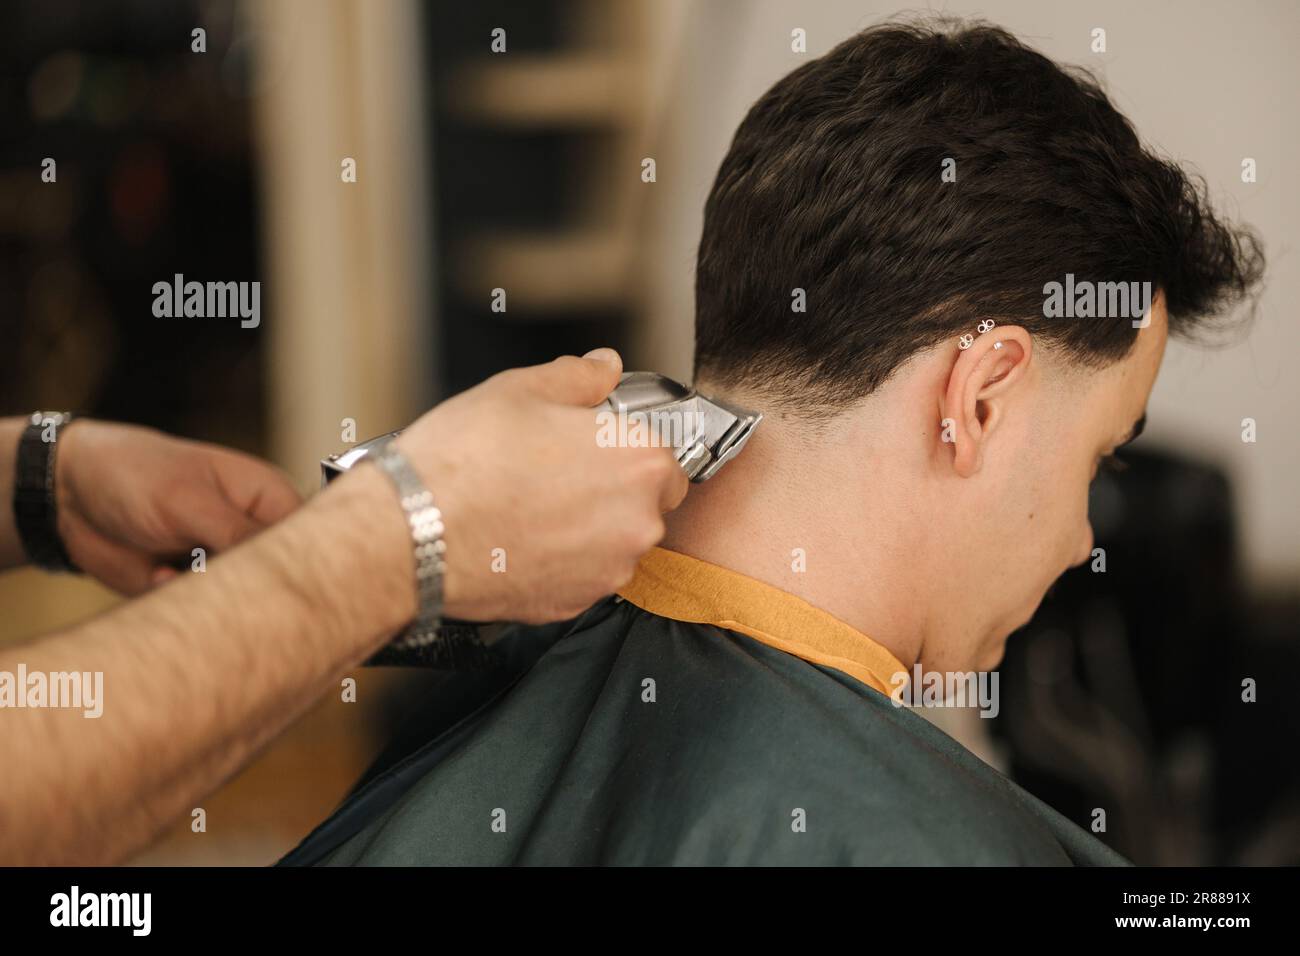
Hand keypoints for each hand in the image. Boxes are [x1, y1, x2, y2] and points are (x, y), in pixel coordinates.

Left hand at [55, 421, 302, 593]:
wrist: (67, 494)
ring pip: (244, 602)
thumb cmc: (136, 473)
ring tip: (179, 568)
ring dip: (217, 599)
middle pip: (280, 577)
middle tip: (217, 577)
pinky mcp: (192, 589)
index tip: (290, 586)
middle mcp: (253, 535)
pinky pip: (205, 615)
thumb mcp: (188, 500)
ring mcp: (223, 564)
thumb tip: (282, 564)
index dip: (309, 565)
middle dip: (257, 589)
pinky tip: (158, 575)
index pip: (310, 540)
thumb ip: (237, 532)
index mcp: (269, 501)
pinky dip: (184, 606)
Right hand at [392, 348, 688, 622]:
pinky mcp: (575, 604)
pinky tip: (519, 538)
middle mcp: (638, 522)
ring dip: (585, 528)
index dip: (628, 451)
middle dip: (609, 490)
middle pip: (643, 505)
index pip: (667, 459)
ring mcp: (608, 570)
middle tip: (554, 475)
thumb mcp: (522, 389)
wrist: (413, 534)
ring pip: (612, 543)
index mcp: (639, 462)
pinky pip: (581, 576)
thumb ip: (579, 377)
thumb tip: (604, 368)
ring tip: (529, 507)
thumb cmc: (463, 462)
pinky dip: (559, 561)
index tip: (598, 449)